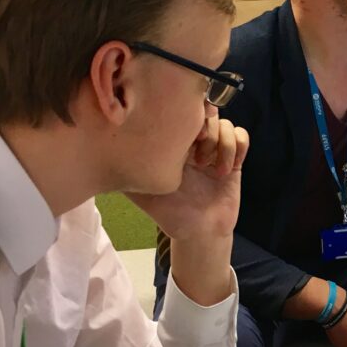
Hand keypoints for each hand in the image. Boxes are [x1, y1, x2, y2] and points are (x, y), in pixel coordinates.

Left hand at [128, 116, 248, 240]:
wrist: (200, 233)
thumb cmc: (171, 215)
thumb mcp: (143, 195)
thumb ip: (128, 177)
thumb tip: (104, 160)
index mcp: (173, 146)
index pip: (181, 114)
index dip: (186, 117)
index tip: (184, 135)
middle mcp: (194, 144)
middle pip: (206, 113)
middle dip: (206, 128)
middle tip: (199, 152)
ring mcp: (216, 150)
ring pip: (226, 124)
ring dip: (222, 144)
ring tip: (213, 169)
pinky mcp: (235, 160)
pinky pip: (242, 137)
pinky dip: (237, 148)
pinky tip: (228, 168)